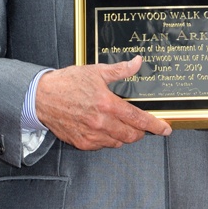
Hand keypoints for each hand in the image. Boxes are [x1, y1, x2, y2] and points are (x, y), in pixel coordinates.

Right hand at [35, 56, 171, 149]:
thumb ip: (120, 70)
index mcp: (107, 104)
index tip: (165, 129)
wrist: (42, 97)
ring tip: (119, 123)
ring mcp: (91, 135)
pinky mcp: (82, 143)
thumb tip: (138, 62)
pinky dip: (108, 139)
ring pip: (118, 142)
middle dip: (140, 132)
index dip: (155, 125)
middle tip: (141, 125)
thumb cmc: (67, 82)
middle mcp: (101, 122)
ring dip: (124, 136)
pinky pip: (103, 146)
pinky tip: (104, 128)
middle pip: (132, 135)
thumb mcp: (96, 71)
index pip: (138, 119)